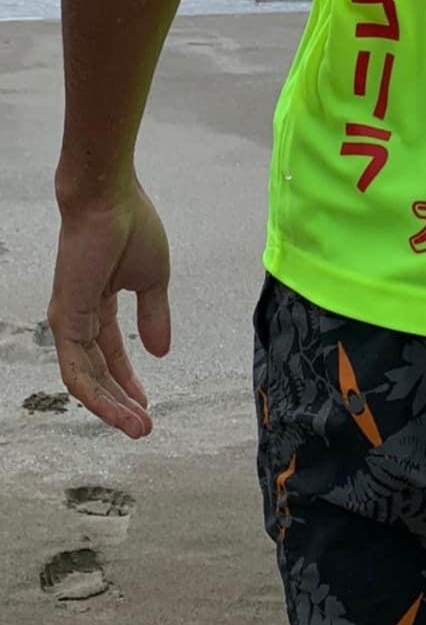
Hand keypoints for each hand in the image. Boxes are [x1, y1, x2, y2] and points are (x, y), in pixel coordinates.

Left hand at [48, 182, 171, 438]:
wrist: (109, 197)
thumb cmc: (131, 224)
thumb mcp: (153, 279)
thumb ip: (154, 315)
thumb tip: (161, 352)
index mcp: (99, 301)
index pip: (110, 351)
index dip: (127, 379)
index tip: (147, 404)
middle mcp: (79, 315)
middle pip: (97, 371)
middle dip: (120, 400)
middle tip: (143, 427)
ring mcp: (69, 320)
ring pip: (86, 379)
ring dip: (112, 407)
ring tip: (138, 427)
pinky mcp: (66, 321)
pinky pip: (79, 370)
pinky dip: (100, 395)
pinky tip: (123, 408)